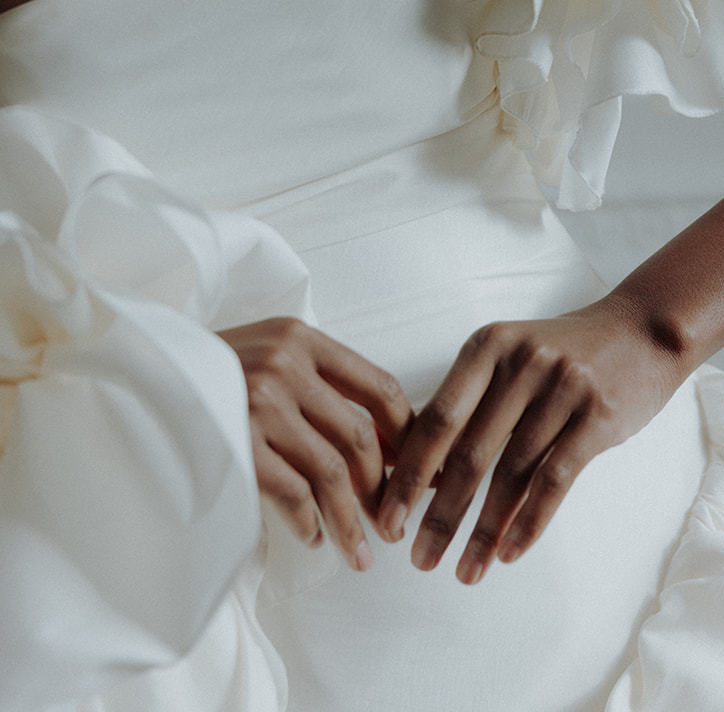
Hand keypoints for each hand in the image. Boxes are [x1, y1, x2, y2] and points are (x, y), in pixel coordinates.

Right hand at [217, 317, 412, 571]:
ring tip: (362, 553)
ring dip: (352, 521)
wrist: (138, 370)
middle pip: (359, 436)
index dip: (407, 434)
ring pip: (331, 472)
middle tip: (392, 525)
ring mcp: (259, 402)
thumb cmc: (211, 369)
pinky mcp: (234, 441)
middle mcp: (285, 364)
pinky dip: (309, 521)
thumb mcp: (266, 351)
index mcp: (302, 338)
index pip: (378, 386)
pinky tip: (314, 538)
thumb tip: (380, 440)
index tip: (418, 471)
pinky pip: (291, 491)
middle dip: (384, 489)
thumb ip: (315, 380)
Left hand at [376, 297, 679, 583]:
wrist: (642, 330)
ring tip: (464, 571)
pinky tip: (510, 553)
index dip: (409, 474)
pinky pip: (556, 480)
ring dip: (484, 531)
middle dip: (439, 514)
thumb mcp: (510, 355)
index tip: (388, 518)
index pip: (436, 419)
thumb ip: (468, 402)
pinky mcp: (598, 416)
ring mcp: (562, 388)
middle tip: (418, 558)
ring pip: (512, 474)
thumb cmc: (565, 351)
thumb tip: (418, 473)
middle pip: (468, 453)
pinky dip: (529, 523)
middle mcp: (520, 363)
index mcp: (487, 347)